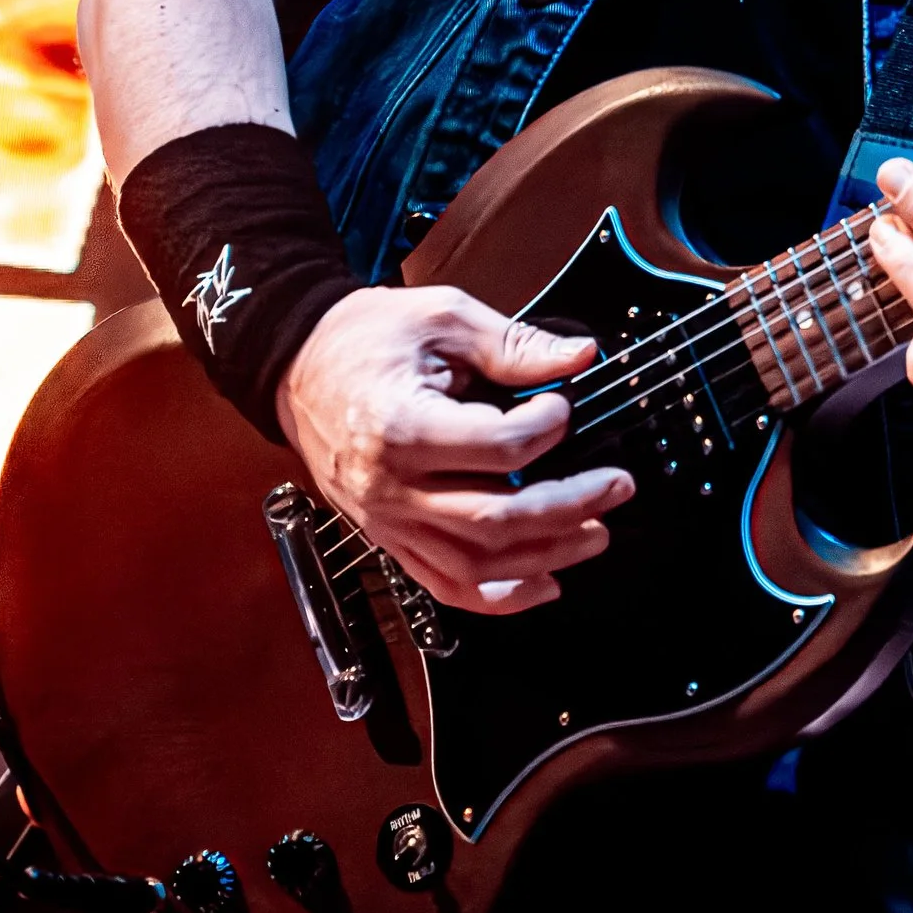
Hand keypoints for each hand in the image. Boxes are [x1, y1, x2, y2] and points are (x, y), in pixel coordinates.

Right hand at [273, 286, 632, 617]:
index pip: (498, 448)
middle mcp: (391, 486)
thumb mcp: (441, 317)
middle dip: (570, 506)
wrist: (296, 365)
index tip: (564, 405)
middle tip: (616, 487)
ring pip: (477, 564)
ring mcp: (387, 520)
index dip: (548, 428)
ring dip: (546, 555)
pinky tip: (543, 584)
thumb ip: (513, 344)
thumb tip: (579, 358)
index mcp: (401, 426)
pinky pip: (445, 584)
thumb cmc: (364, 337)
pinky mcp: (387, 536)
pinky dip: (499, 596)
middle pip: (496, 518)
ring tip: (596, 534)